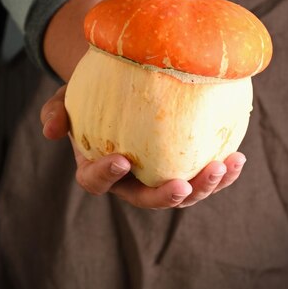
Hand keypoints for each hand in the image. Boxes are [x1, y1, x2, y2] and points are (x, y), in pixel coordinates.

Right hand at [41, 85, 246, 209]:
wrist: (123, 89)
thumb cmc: (94, 95)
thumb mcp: (68, 97)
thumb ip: (56, 112)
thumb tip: (49, 132)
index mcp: (98, 168)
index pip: (96, 182)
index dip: (106, 176)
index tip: (122, 160)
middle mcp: (130, 181)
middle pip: (147, 199)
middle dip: (166, 197)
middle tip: (183, 185)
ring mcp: (160, 177)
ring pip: (182, 194)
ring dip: (204, 187)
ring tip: (224, 166)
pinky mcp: (185, 168)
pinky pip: (204, 176)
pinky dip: (223, 173)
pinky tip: (238, 158)